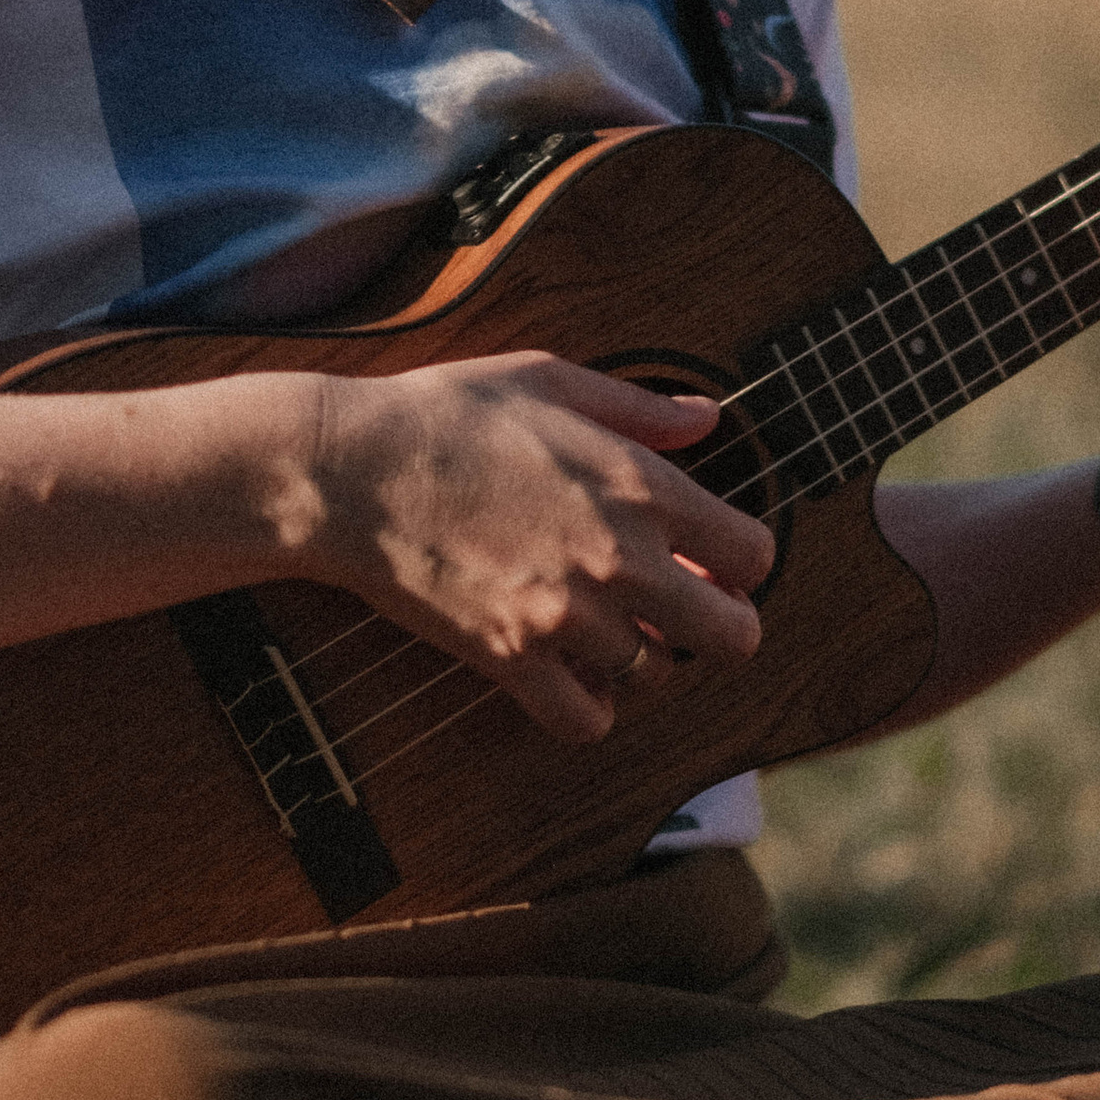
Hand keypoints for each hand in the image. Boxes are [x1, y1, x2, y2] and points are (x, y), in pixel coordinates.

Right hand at [289, 353, 773, 745]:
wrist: (346, 470)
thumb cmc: (443, 414)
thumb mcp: (550, 380)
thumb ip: (639, 406)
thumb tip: (706, 417)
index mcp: (641, 485)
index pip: (753, 555)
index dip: (741, 560)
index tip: (710, 556)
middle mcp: (620, 558)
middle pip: (732, 636)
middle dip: (718, 625)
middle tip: (681, 608)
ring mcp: (567, 615)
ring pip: (657, 677)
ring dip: (642, 657)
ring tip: (608, 627)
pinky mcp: (511, 659)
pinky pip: (586, 720)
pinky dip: (587, 706)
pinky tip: (568, 672)